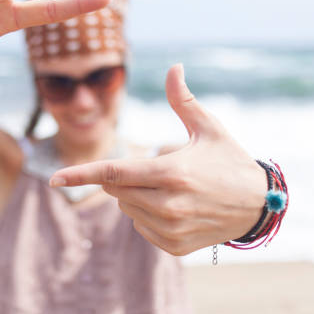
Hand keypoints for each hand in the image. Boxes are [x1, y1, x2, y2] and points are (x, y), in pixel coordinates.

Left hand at [50, 64, 267, 255]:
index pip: (114, 172)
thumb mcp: (209, 128)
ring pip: (127, 209)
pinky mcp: (175, 247)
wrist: (259, 206)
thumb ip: (183, 100)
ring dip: (135, 196)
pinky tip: (175, 208)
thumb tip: (174, 66)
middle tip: (155, 168)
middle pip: (116, 189)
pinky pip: (140, 228)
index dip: (80, 174)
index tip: (53, 179)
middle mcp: (168, 204)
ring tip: (172, 189)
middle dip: (123, 176)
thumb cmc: (230, 161)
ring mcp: (171, 229)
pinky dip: (147, 216)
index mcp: (172, 172)